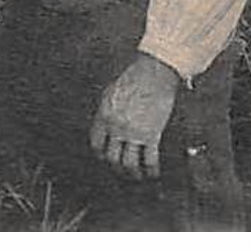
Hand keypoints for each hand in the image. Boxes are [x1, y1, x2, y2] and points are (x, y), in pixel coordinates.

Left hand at [89, 52, 179, 179]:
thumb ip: (107, 110)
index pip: (97, 143)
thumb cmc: (133, 79)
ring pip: (128, 163)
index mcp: (104, 117)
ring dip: (133, 173)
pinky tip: (153, 173)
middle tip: (121, 172)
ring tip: (137, 176)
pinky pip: (149, 159)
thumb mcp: (111, 94)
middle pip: (111, 157)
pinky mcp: (151, 134)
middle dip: (116, 167)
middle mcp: (116, 127)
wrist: (152, 75)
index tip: (106, 158)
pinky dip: (151, 170)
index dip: (100, 154)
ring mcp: (133, 133)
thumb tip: (106, 122)